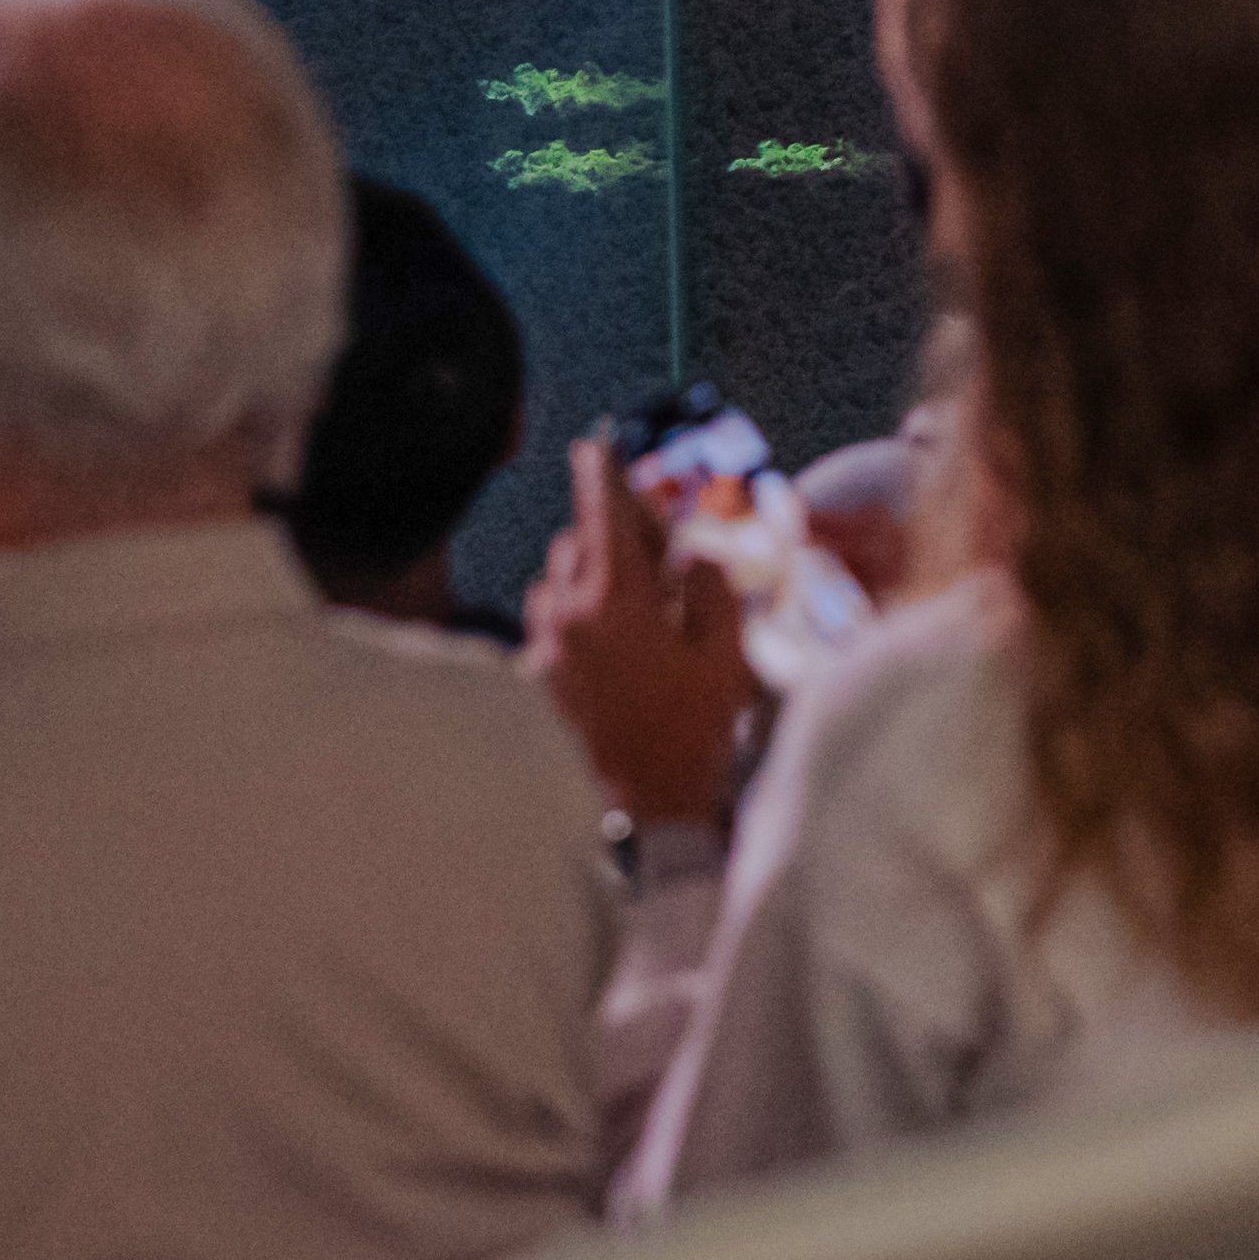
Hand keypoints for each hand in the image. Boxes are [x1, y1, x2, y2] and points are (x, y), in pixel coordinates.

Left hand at [525, 437, 754, 827]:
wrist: (642, 815)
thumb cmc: (689, 735)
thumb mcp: (724, 655)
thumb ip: (710, 588)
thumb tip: (693, 554)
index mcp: (615, 600)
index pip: (601, 511)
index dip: (601, 472)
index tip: (596, 444)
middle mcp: (567, 616)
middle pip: (576, 543)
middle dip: (609, 535)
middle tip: (652, 554)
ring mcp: (545, 652)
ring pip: (556, 584)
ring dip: (587, 579)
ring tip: (631, 609)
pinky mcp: (534, 683)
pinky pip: (547, 628)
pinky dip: (571, 620)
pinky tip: (607, 653)